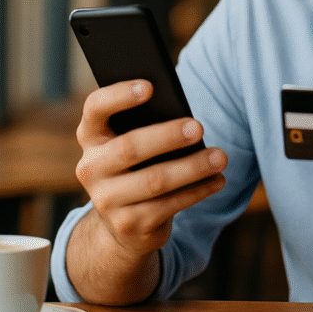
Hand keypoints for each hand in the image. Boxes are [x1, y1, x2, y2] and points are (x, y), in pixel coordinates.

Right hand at [74, 79, 226, 257]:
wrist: (122, 222)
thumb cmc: (137, 165)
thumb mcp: (132, 142)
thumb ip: (147, 125)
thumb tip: (186, 119)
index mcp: (91, 136)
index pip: (96, 108)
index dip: (119, 95)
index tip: (150, 86)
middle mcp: (91, 168)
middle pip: (130, 147)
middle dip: (168, 136)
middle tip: (199, 127)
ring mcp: (107, 200)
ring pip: (155, 181)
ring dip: (193, 167)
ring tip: (221, 157)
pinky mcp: (128, 225)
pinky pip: (169, 206)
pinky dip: (198, 191)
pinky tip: (217, 180)